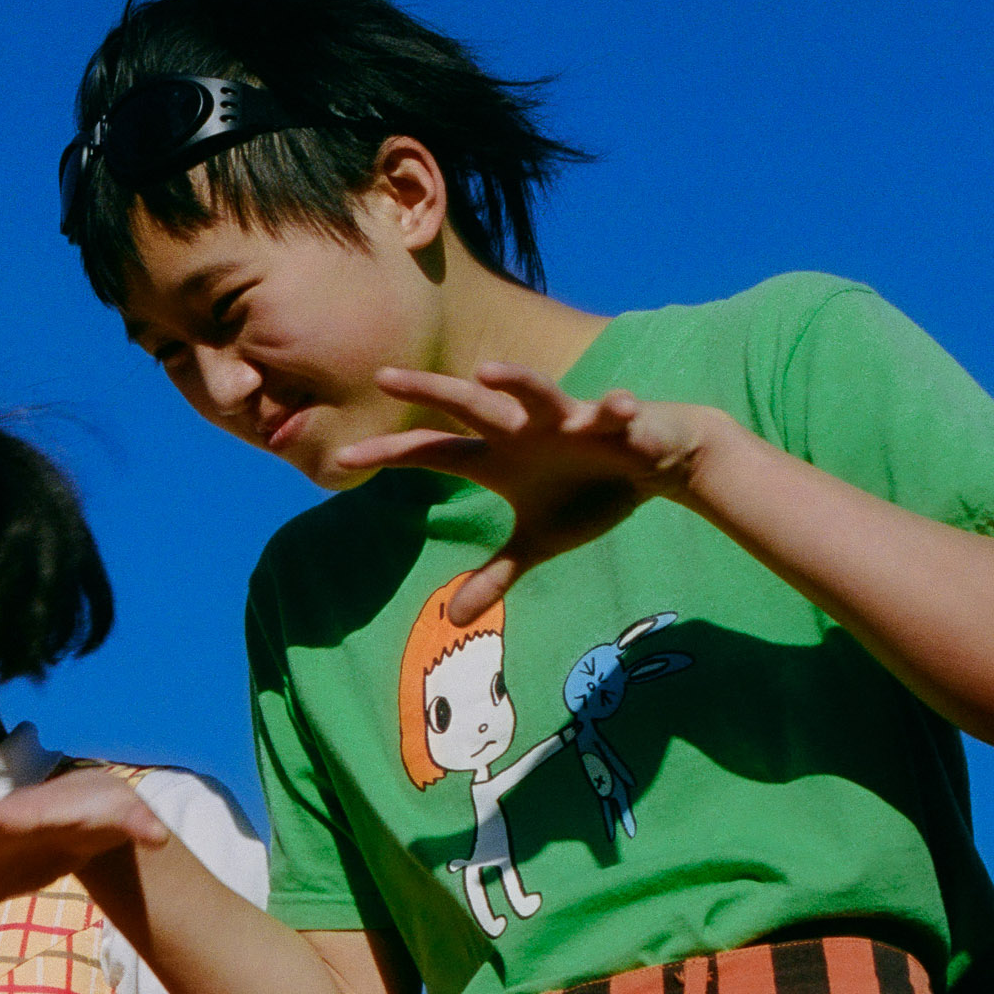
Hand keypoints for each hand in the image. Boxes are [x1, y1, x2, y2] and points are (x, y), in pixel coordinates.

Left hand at [336, 367, 751, 617]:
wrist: (655, 460)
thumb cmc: (590, 492)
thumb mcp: (539, 544)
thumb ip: (497, 575)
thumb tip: (455, 619)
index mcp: (499, 456)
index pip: (432, 452)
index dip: (389, 453)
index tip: (338, 458)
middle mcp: (524, 429)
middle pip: (468, 405)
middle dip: (431, 389)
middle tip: (386, 374)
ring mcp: (569, 419)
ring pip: (537, 393)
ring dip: (516, 382)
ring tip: (488, 374)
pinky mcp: (617, 421)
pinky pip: (615, 413)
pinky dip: (616, 411)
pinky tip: (618, 408)